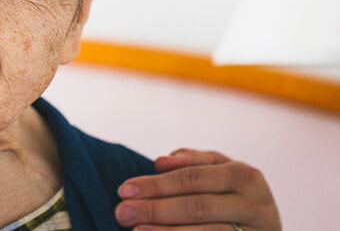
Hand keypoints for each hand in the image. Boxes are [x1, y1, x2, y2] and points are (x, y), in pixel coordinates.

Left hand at [114, 148, 280, 229]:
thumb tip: (160, 161)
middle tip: (122, 213)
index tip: (124, 190)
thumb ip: (192, 163)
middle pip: (197, 206)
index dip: (157, 184)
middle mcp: (257, 205)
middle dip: (155, 209)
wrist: (264, 230)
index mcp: (245, 175)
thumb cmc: (233, 196)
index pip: (192, 178)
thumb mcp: (219, 174)